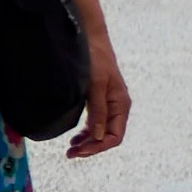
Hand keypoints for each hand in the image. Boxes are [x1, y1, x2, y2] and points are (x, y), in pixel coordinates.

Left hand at [66, 42, 131, 157]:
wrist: (89, 37)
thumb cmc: (94, 58)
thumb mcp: (95, 85)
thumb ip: (98, 110)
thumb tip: (99, 136)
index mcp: (121, 105)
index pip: (114, 136)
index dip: (98, 147)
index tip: (80, 151)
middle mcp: (117, 107)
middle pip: (108, 136)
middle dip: (91, 147)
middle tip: (70, 154)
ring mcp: (108, 103)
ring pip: (101, 131)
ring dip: (87, 142)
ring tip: (71, 149)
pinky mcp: (98, 99)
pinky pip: (95, 122)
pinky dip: (86, 132)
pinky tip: (75, 137)